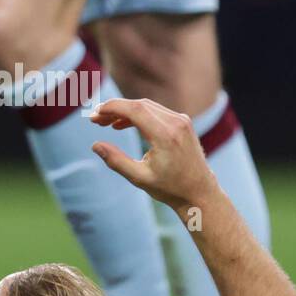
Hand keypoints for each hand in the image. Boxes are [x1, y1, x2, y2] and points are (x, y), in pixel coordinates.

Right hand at [89, 97, 212, 211]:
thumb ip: (116, 160)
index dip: (112, 108)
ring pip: (146, 106)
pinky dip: (137, 114)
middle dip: (115, 109)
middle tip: (95, 120)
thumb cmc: (170, 188)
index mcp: (166, 136)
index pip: (134, 109)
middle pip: (139, 104)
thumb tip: (95, 145)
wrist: (199, 191)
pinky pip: (155, 111)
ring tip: (105, 123)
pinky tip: (122, 124)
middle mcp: (176, 123)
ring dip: (125, 111)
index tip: (95, 114)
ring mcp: (181, 120)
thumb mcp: (139, 178)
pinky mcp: (182, 122)